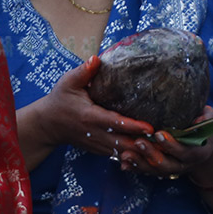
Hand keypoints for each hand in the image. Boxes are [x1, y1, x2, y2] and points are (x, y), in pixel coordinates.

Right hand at [18, 57, 153, 167]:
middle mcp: (95, 134)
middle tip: (165, 141)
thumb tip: (97, 58)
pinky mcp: (99, 150)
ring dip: (141, 152)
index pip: (115, 123)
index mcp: (90, 117)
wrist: (47, 124)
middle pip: (124, 144)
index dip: (133, 126)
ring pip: (123, 153)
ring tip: (161, 148)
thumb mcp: (68, 82)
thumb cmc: (60, 100)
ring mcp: (97, 145)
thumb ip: (84, 71)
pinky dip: (133, 155)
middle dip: (144, 144)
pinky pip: (119, 155)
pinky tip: (148, 152)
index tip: (150, 127)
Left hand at [117, 106, 212, 178]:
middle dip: (152, 154)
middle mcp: (184, 164)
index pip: (184, 152)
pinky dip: (135, 168)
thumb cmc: (205, 126)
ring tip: (125, 154)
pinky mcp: (161, 169)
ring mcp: (172, 168)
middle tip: (138, 142)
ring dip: (140, 163)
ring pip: (155, 170)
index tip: (158, 134)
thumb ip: (207, 117)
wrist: (204, 143)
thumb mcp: (210, 119)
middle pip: (167, 165)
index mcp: (197, 152)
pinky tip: (123, 163)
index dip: (172, 145)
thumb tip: (200, 116)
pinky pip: (147, 171)